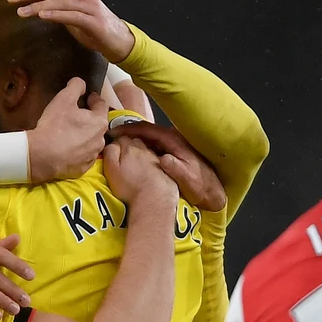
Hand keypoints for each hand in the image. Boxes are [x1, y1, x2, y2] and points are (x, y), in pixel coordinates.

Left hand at [6, 0, 132, 62]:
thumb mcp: (68, 7)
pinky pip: (72, 16)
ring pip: (61, 1)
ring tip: (21, 12)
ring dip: (39, 6)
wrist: (119, 42)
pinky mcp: (93, 22)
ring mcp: (90, 7)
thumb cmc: (92, 24)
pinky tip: (42, 16)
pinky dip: (56, 15)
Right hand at [27, 78, 108, 182]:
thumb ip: (75, 86)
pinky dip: (77, 151)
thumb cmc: (55, 126)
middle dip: (88, 118)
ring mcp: (93, 155)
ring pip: (91, 141)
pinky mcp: (83, 168)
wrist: (42, 157)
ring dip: (84, 136)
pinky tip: (66, 148)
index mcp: (99, 121)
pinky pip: (83, 155)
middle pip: (97, 124)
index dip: (93, 99)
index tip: (86, 98)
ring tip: (69, 133)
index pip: (101, 105)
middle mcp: (101, 139)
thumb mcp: (63, 99)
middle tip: (74, 116)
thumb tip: (81, 83)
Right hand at [109, 122, 226, 211]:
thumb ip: (176, 169)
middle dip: (127, 131)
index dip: (129, 129)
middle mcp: (173, 139)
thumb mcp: (189, 180)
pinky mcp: (171, 152)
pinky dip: (139, 146)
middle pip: (146, 131)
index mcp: (175, 142)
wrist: (211, 192)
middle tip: (110, 136)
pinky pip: (151, 145)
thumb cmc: (200, 187)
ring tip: (116, 143)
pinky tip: (131, 153)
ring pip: (148, 138)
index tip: (114, 132)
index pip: (148, 129)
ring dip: (133, 138)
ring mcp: (172, 145)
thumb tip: (163, 158)